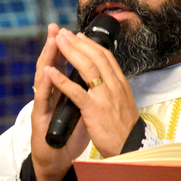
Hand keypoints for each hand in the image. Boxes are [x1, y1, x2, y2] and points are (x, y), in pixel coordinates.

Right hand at [30, 25, 87, 180]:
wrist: (54, 160)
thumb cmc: (67, 137)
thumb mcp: (80, 113)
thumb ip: (83, 97)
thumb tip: (95, 83)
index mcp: (60, 93)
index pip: (62, 66)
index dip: (66, 49)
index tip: (71, 31)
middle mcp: (49, 96)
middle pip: (50, 65)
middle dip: (54, 45)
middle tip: (56, 27)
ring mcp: (42, 105)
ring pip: (43, 76)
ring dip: (47, 57)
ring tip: (51, 41)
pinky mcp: (39, 117)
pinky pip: (43, 97)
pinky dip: (46, 83)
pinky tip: (46, 71)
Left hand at [46, 27, 138, 158]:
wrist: (131, 148)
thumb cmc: (125, 129)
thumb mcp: (125, 103)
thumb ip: (115, 90)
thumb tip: (108, 79)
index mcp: (120, 84)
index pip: (106, 57)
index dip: (91, 45)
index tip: (80, 36)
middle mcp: (114, 86)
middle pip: (95, 56)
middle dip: (77, 43)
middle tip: (63, 33)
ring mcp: (104, 96)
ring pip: (86, 67)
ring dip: (69, 52)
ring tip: (57, 42)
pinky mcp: (94, 109)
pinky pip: (75, 91)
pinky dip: (61, 79)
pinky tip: (50, 71)